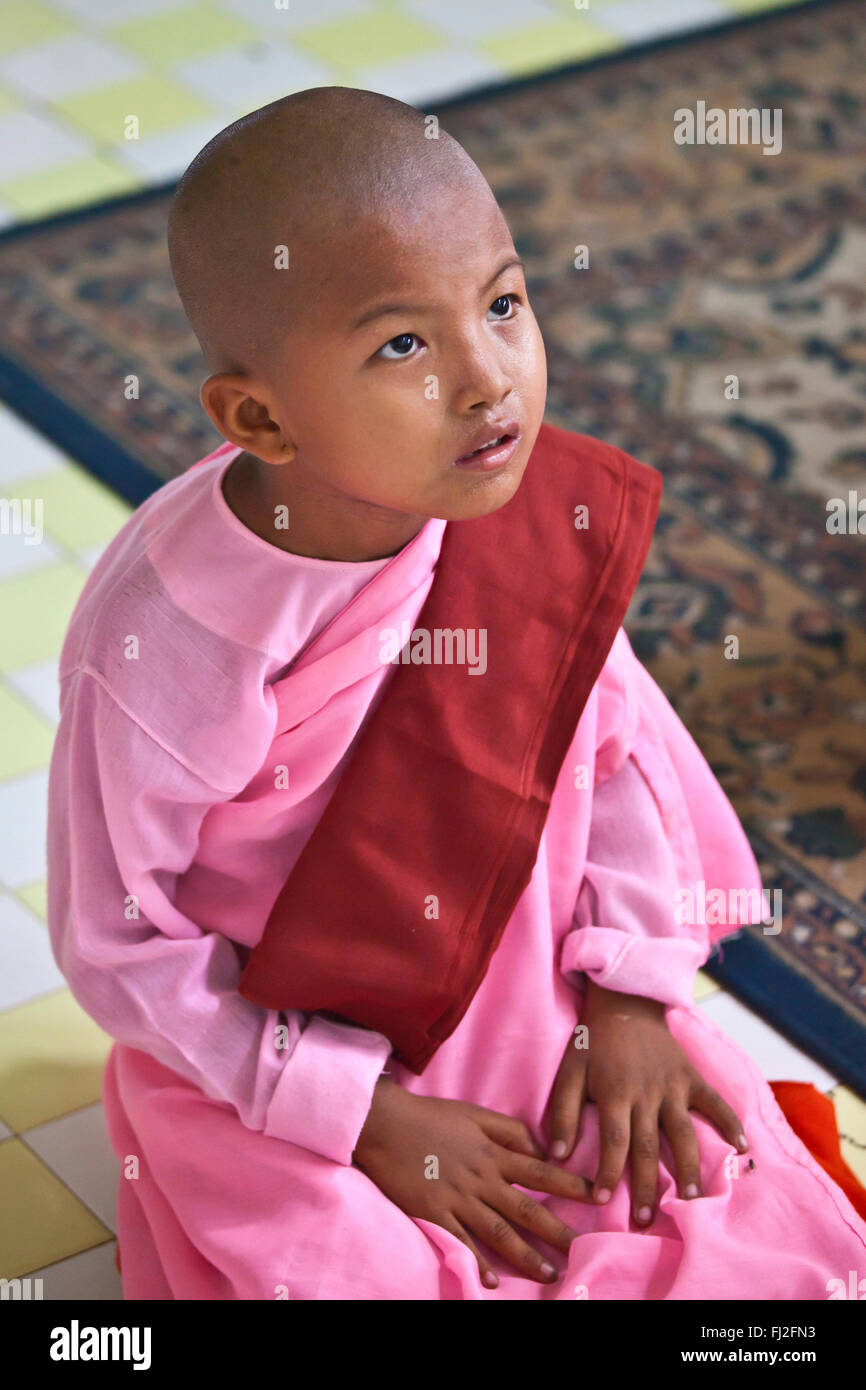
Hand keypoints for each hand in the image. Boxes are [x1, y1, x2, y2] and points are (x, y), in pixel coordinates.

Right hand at [353, 1076, 590, 1287]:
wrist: (386, 1123)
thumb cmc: (430, 1115)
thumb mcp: (474, 1112)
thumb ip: (508, 1129)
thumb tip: (538, 1147)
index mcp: (492, 1152)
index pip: (540, 1171)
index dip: (570, 1184)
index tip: (597, 1196)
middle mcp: (481, 1178)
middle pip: (526, 1208)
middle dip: (556, 1231)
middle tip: (582, 1250)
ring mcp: (457, 1197)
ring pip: (498, 1231)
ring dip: (526, 1255)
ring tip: (549, 1274)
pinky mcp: (433, 1212)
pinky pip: (460, 1240)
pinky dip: (477, 1261)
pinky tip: (493, 1281)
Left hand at [546, 982, 748, 1225]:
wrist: (624, 1002)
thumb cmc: (592, 1043)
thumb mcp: (569, 1072)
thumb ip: (562, 1111)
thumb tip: (556, 1154)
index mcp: (614, 1093)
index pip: (614, 1142)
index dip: (609, 1173)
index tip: (604, 1202)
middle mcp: (646, 1094)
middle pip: (648, 1146)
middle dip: (647, 1185)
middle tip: (647, 1220)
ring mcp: (672, 1086)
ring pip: (683, 1132)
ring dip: (689, 1167)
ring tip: (693, 1199)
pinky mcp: (691, 1077)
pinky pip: (714, 1102)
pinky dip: (729, 1122)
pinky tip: (742, 1148)